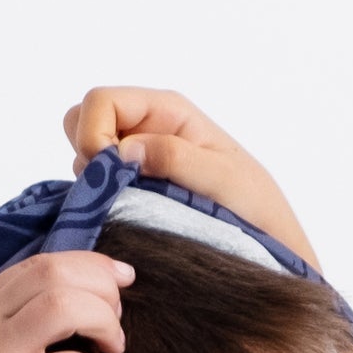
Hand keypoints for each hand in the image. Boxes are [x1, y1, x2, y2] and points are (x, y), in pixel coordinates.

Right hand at [62, 87, 320, 268]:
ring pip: (82, 158)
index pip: (100, 102)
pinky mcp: (133, 196)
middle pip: (81, 122)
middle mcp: (146, 131)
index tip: (109, 175)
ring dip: (95, 186)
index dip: (93, 134)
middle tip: (116, 193)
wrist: (271, 250)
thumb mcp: (224, 179)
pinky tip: (129, 223)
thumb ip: (176, 158)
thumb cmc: (257, 209)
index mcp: (167, 112)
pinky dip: (101, 205)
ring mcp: (136, 164)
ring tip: (134, 212)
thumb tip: (124, 151)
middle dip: (86, 155)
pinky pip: (96, 191)